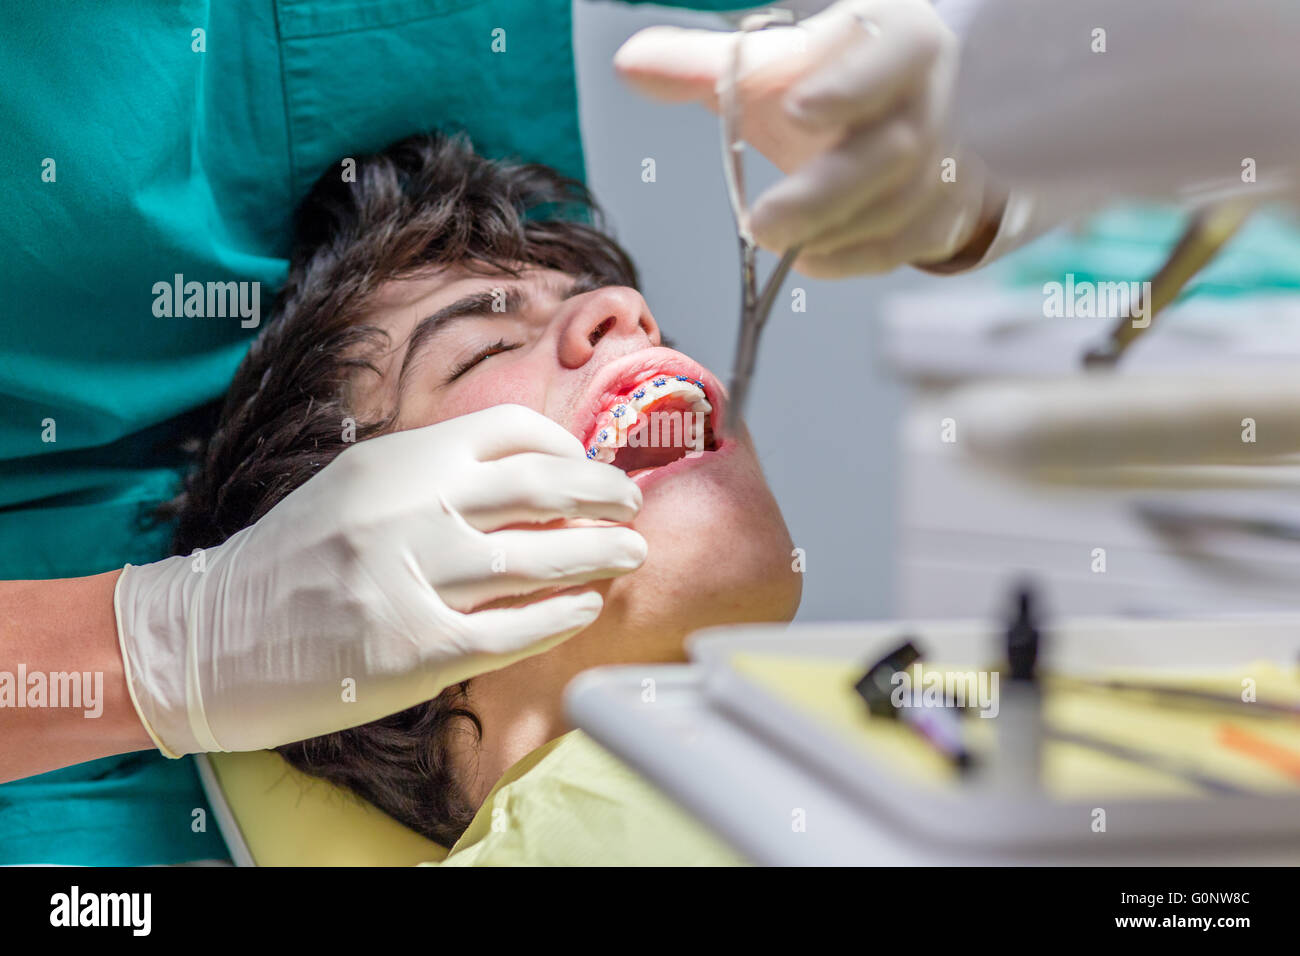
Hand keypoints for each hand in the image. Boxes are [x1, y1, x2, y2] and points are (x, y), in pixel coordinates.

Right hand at [115, 404, 646, 754]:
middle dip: (602, 493)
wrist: (209, 637)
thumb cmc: (292, 561)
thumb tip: (535, 479)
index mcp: (397, 459)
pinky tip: (584, 609)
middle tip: (632, 506)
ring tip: (629, 554)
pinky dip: (560, 616)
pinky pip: (512, 630)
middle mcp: (407, 507)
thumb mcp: (357, 489)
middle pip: (540, 486)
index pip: (508, 431)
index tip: (589, 466)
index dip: (566, 447)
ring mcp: (409, 577)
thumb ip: (434, 477)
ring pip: (537, 557)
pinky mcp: (410, 647)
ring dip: (598, 554)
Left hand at [615, 0, 1003, 276]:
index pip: (894, 54)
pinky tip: (808, 258)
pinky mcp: (946, 214)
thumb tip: (628, 63)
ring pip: (896, 208)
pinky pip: (901, 247)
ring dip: (829, 230)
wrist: (916, 124)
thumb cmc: (835, 85)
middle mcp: (936, 99)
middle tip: (759, 226)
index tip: (798, 109)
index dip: (851, 84)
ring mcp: (951, 161)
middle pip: (892, 151)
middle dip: (823, 193)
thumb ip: (705, 67)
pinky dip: (850, 258)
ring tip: (770, 236)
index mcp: (900, 41)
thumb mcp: (778, 68)